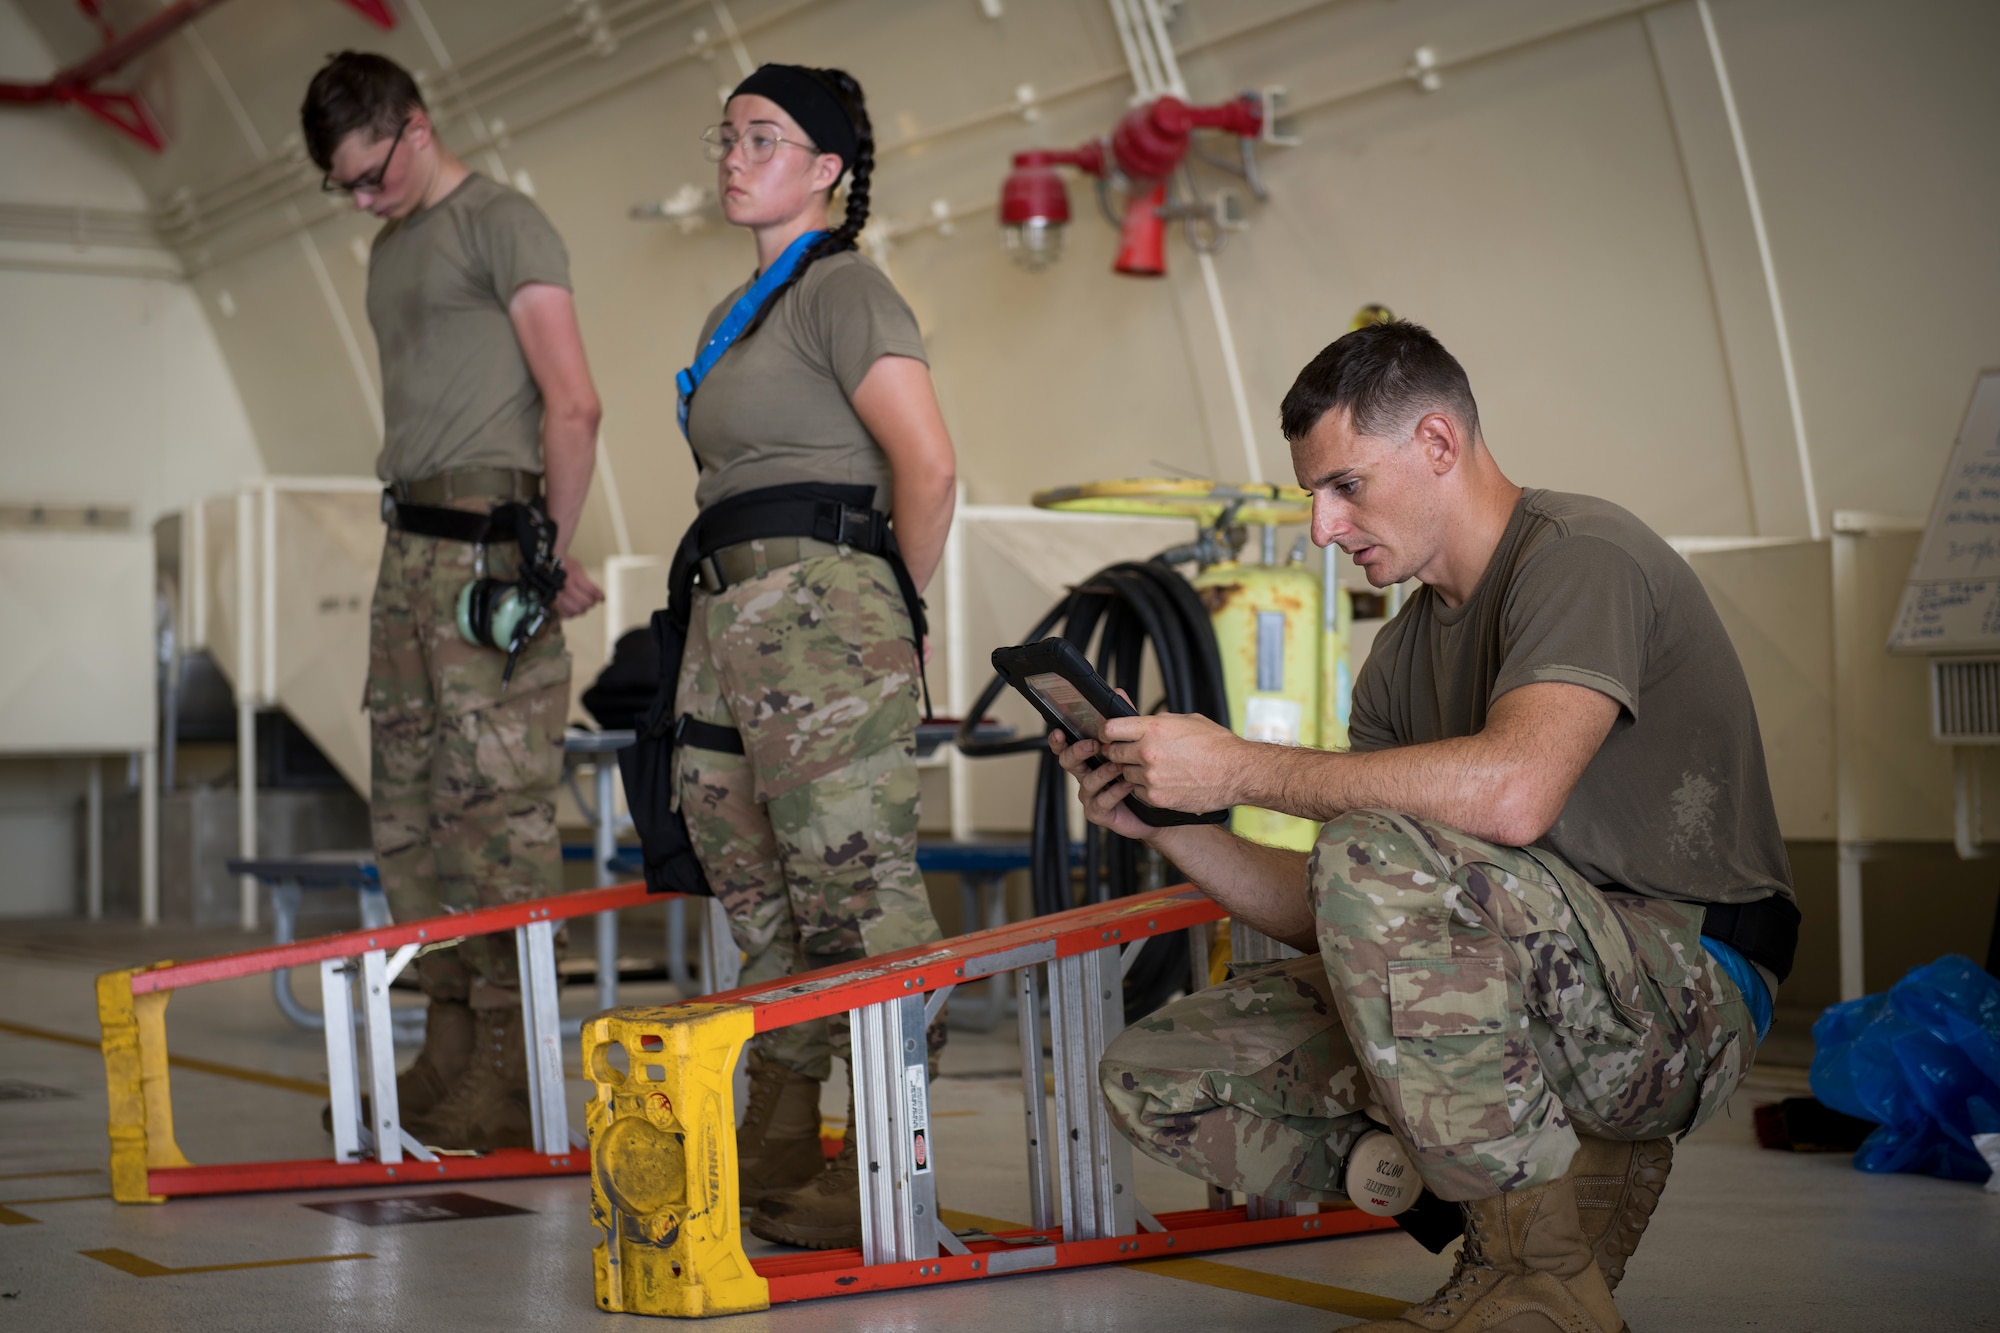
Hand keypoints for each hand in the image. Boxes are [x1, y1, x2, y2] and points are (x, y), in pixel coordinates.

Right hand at [553, 557, 603, 618]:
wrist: (547, 565)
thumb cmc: (564, 566)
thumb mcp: (577, 567)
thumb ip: (588, 582)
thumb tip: (601, 597)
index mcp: (572, 576)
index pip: (591, 590)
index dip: (599, 595)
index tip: (602, 598)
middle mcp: (565, 586)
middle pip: (585, 603)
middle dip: (591, 602)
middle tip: (592, 600)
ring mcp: (558, 595)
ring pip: (577, 610)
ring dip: (583, 608)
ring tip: (583, 604)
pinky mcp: (553, 603)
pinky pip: (566, 614)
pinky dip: (572, 613)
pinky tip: (573, 607)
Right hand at [1049, 730, 1153, 842]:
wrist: (1154, 807)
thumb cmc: (1138, 776)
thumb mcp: (1131, 745)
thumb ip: (1123, 723)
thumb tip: (1119, 694)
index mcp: (1088, 760)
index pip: (1066, 747)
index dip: (1058, 741)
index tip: (1059, 732)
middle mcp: (1085, 776)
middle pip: (1068, 762)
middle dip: (1078, 752)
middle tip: (1093, 744)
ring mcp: (1089, 796)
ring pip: (1087, 782)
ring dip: (1103, 772)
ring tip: (1119, 765)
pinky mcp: (1097, 813)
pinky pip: (1101, 802)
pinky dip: (1114, 792)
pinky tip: (1127, 784)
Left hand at [1100, 712, 1248, 811]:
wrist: (1237, 772)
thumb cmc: (1217, 745)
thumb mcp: (1186, 720)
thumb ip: (1157, 719)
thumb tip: (1138, 719)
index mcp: (1153, 728)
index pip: (1111, 728)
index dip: (1108, 732)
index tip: (1109, 736)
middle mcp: (1148, 752)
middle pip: (1112, 752)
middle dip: (1119, 752)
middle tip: (1130, 753)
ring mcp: (1151, 776)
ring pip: (1124, 774)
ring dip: (1133, 771)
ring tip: (1155, 768)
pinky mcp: (1156, 797)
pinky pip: (1137, 792)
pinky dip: (1145, 788)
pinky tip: (1162, 781)